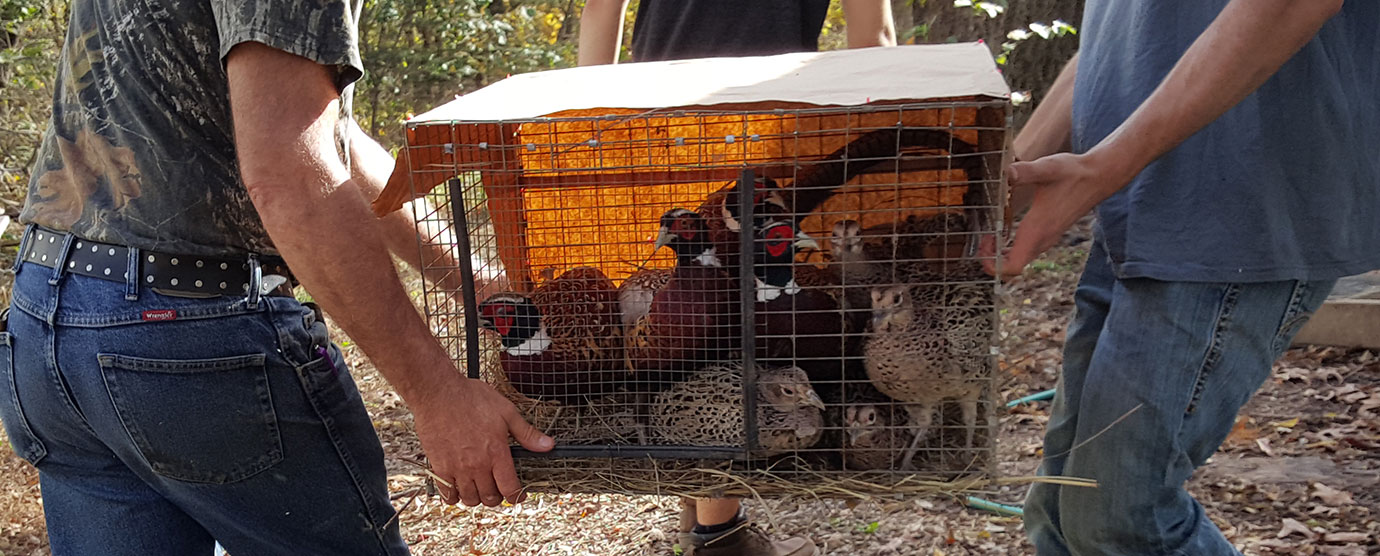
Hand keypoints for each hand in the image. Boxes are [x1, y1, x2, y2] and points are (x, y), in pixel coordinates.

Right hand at [409, 375, 553, 506]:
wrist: (438, 392)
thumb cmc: (471, 398)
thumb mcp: (506, 411)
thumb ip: (526, 433)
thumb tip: (548, 445)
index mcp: (496, 452)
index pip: (510, 488)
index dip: (517, 497)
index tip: (518, 496)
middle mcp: (477, 464)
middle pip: (490, 497)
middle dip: (497, 498)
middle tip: (498, 490)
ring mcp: (456, 467)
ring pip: (469, 498)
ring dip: (477, 498)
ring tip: (479, 488)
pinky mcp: (439, 466)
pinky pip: (448, 493)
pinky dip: (454, 496)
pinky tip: (458, 488)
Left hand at [982, 150, 1134, 278]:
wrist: (1098, 177)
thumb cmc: (1073, 173)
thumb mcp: (1047, 168)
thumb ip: (1025, 171)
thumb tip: (1006, 172)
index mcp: (1037, 230)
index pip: (1013, 267)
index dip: (993, 265)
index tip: (982, 246)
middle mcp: (1042, 240)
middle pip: (1013, 268)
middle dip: (992, 259)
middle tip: (982, 238)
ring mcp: (1047, 239)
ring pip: (1019, 261)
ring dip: (1001, 254)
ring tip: (989, 234)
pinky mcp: (1049, 234)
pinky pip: (1026, 251)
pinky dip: (1011, 247)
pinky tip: (1004, 229)